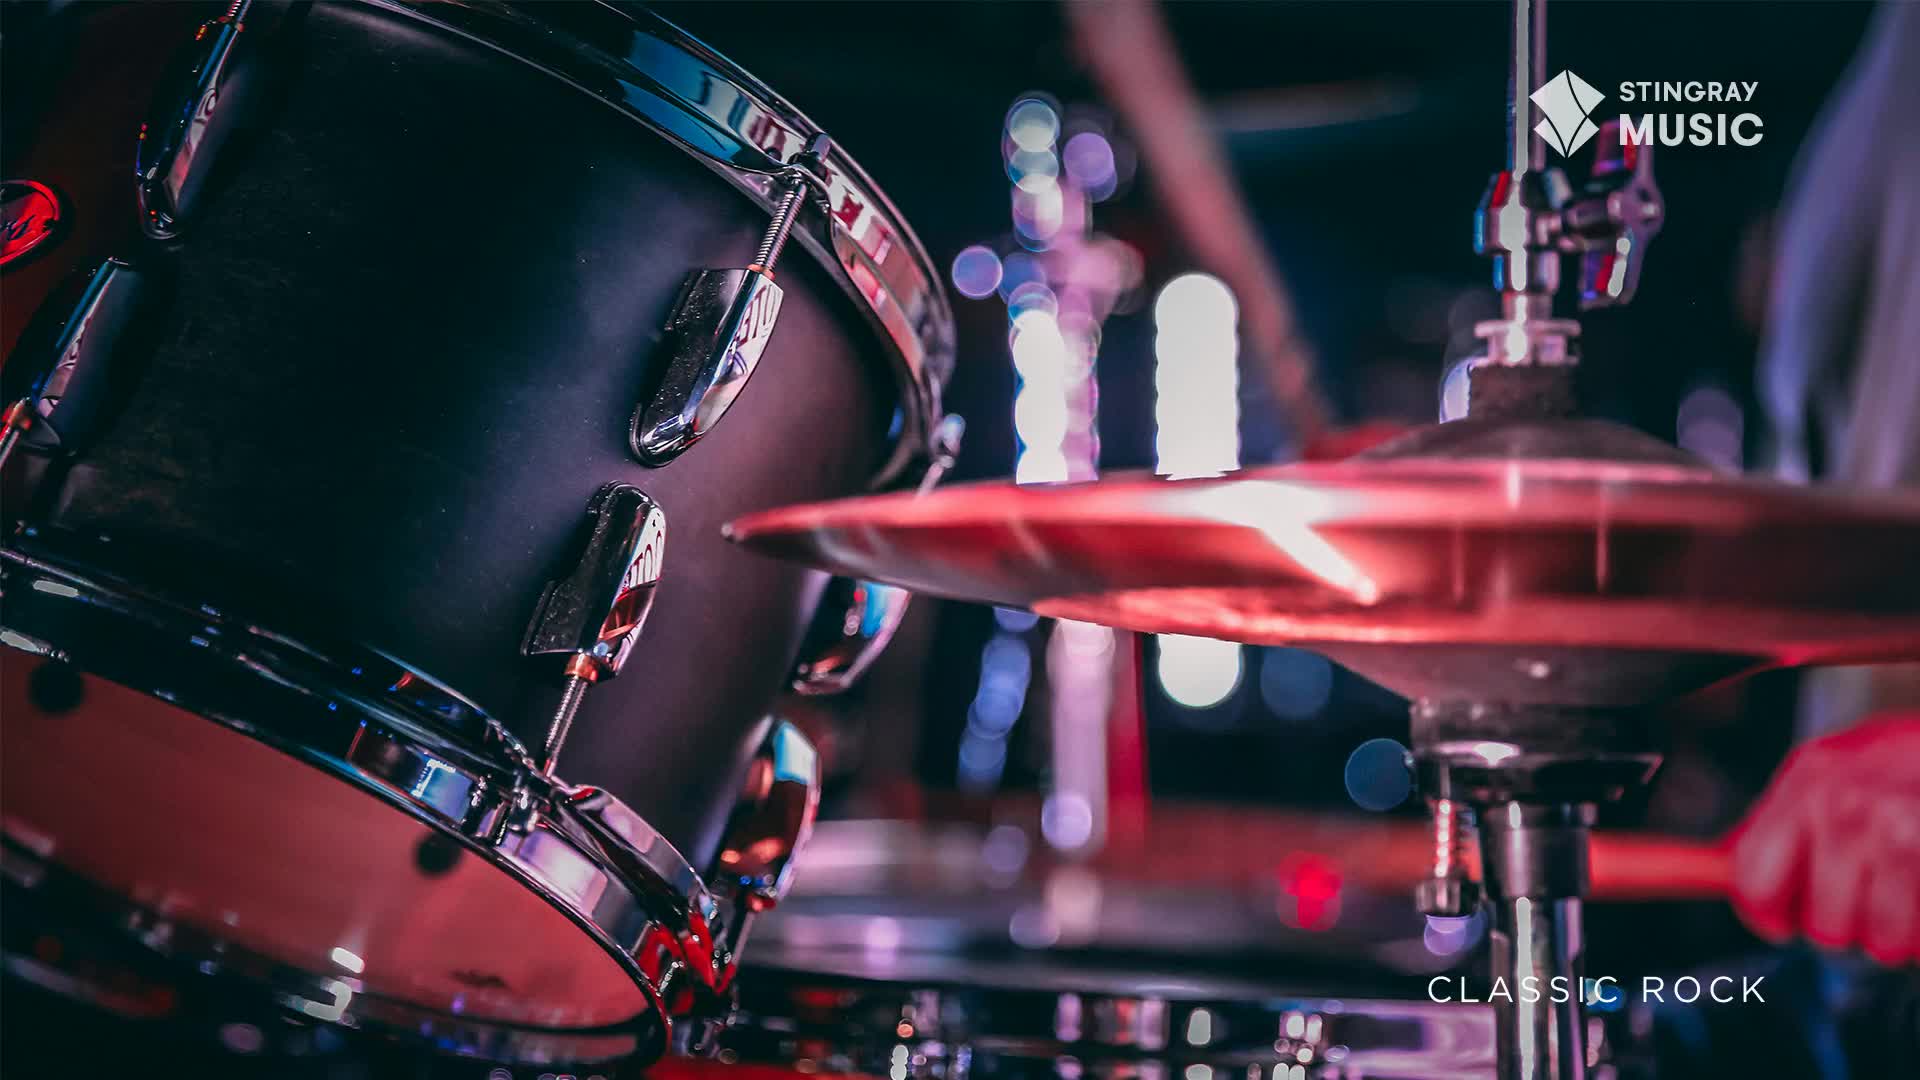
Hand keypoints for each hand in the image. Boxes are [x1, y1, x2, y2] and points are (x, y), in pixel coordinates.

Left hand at [1728, 712, 1919, 965]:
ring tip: (1904, 893)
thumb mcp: (1831, 769)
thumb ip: (1780, 819)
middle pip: (1823, 924)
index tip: (1781, 922)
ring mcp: (1897, 832)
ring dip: (1894, 932)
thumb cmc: (1904, 761)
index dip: (1766, 915)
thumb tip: (1722, 868)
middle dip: (1845, 924)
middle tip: (1865, 896)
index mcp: (1807, 784)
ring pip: (1880, 940)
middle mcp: (1845, 807)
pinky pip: (1917, 937)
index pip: (1754, 880)